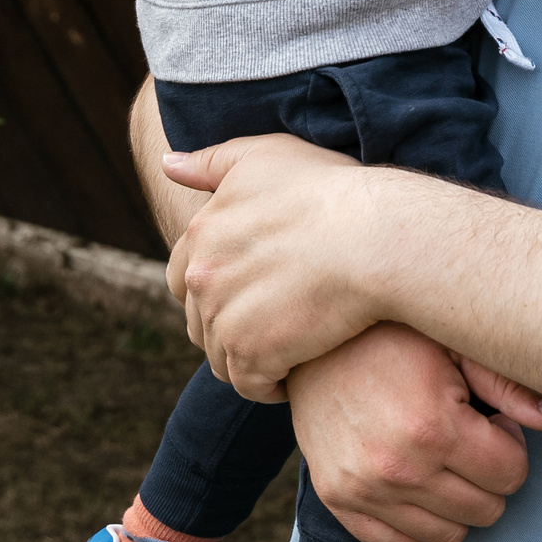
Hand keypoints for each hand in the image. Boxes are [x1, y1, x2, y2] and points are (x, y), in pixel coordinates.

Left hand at [162, 135, 384, 399]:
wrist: (374, 237)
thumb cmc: (330, 191)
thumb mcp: (265, 157)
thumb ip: (212, 163)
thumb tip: (167, 164)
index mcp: (202, 231)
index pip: (184, 276)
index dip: (217, 287)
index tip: (254, 289)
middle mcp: (203, 275)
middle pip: (201, 320)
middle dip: (230, 325)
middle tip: (275, 322)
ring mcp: (223, 317)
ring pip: (222, 356)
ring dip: (250, 358)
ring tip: (290, 348)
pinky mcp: (252, 354)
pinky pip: (250, 384)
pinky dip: (270, 384)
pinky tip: (299, 370)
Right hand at [289, 324, 541, 541]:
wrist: (310, 340)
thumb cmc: (390, 335)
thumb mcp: (452, 343)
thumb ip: (508, 383)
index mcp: (433, 427)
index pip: (512, 475)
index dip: (509, 444)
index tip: (489, 419)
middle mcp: (398, 468)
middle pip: (486, 510)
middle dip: (488, 473)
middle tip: (467, 433)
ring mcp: (364, 489)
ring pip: (449, 535)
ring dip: (457, 500)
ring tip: (440, 453)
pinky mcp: (338, 500)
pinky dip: (419, 525)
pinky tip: (419, 482)